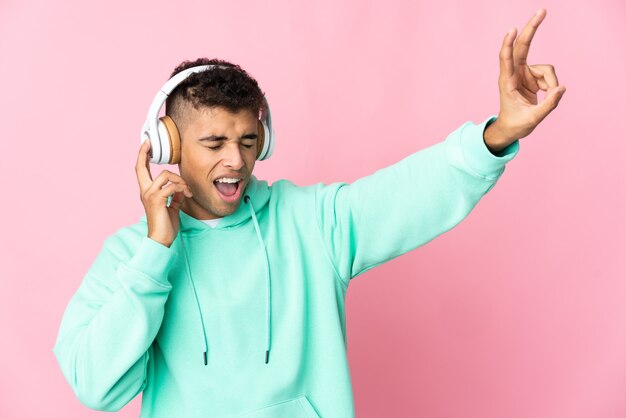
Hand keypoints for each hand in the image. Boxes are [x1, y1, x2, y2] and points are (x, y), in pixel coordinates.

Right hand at [135, 140, 192, 246]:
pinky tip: (187, 195)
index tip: (146, 144)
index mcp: (147, 192)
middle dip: (143, 154)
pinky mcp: (157, 199)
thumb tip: (180, 188)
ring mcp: (149, 195)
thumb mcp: (171, 207)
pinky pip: (172, 186)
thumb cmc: (166, 225)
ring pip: (166, 175)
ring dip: (181, 181)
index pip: (141, 171)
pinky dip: (182, 188)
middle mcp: (145, 191)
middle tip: (149, 144)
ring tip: (187, 191)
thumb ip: (174, 196)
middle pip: (141, 167)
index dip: (142, 157)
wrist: (161, 239)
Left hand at [484, 9, 565, 152]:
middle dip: (532, 28)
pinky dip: (552, 86)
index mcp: (506, 82)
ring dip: (551, 83)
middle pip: (523, 46)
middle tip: (542, 10)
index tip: (513, 29)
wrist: (511, 128)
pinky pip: (550, 76)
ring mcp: (523, 73)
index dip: (509, 44)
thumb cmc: (516, 124)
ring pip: (546, 69)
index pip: (506, 59)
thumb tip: (562, 88)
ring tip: (546, 98)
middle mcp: (514, 73)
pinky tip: (546, 95)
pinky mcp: (531, 76)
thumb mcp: (533, 119)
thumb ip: (548, 105)